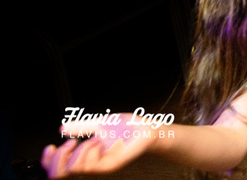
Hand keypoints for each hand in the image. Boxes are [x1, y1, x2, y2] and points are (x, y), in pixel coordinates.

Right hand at [43, 116, 157, 176]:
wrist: (145, 128)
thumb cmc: (125, 127)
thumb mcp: (99, 124)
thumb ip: (81, 127)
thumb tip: (62, 128)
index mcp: (84, 156)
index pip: (58, 168)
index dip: (48, 161)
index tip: (50, 146)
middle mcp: (89, 164)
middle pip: (60, 174)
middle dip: (58, 159)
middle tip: (69, 143)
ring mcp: (99, 167)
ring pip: (75, 168)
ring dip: (80, 150)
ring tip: (93, 139)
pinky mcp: (110, 165)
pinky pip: (92, 165)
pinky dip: (92, 150)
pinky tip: (101, 141)